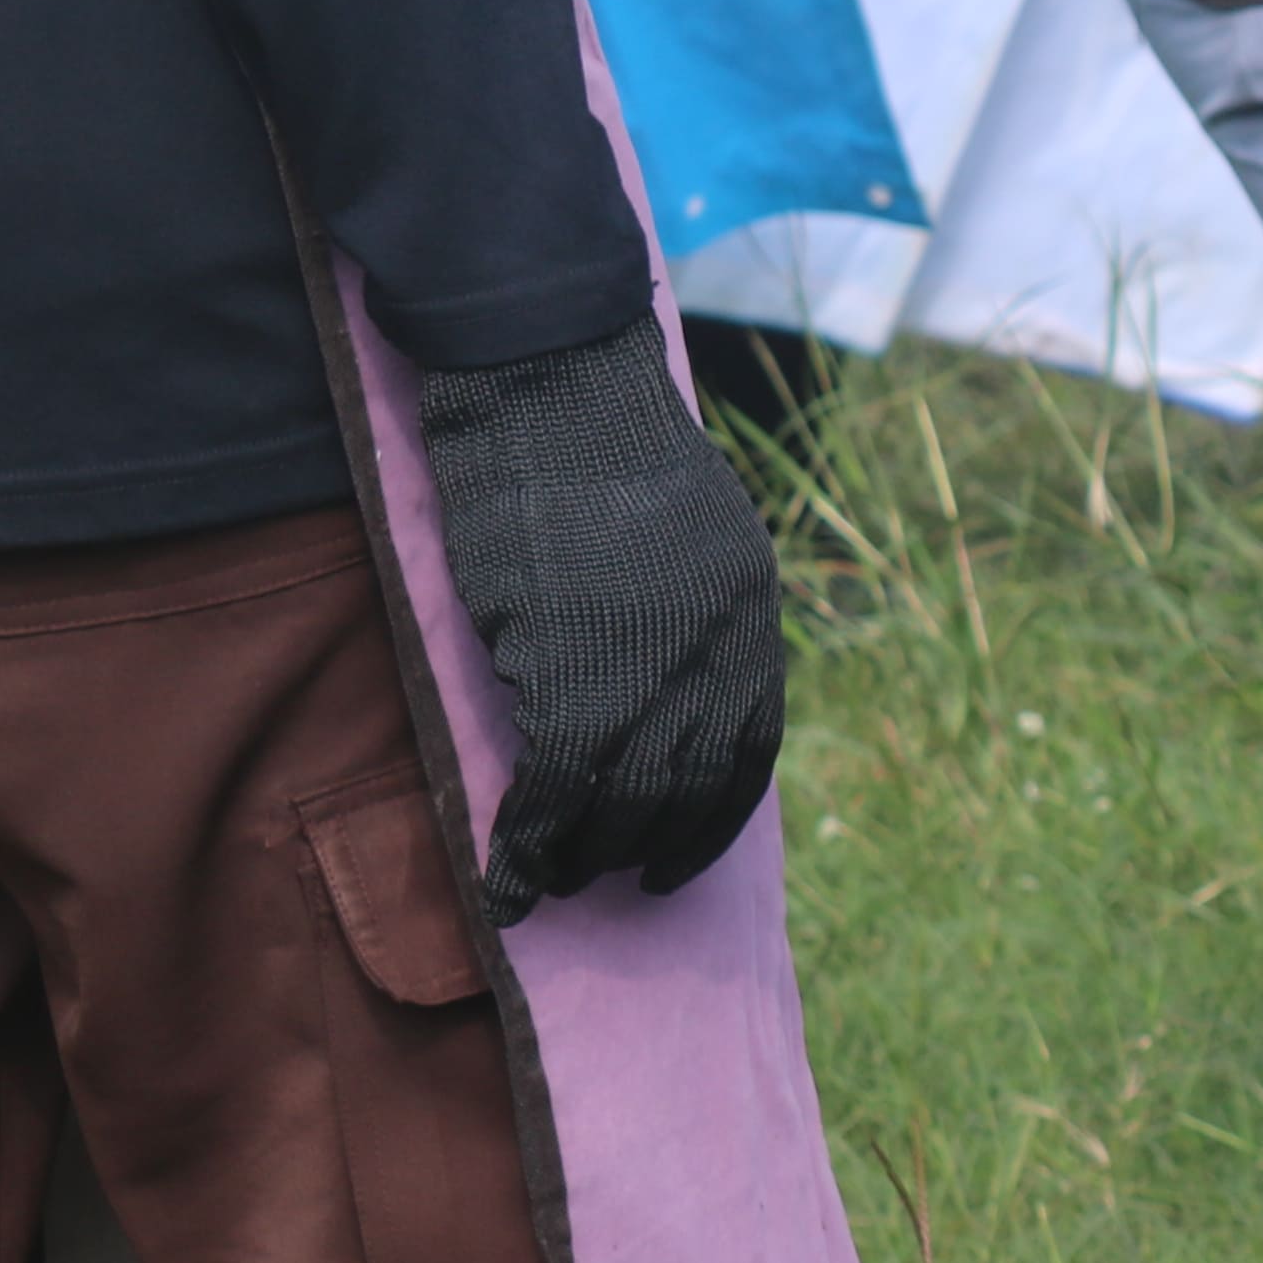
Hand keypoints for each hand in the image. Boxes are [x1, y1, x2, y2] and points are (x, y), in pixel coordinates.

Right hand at [412, 322, 788, 922]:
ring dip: (588, 852)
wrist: (550, 384)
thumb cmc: (600, 440)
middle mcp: (719, 652)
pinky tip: (509, 868)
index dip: (715, 812)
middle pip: (694, 786)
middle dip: (654, 846)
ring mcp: (651, 666)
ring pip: (628, 800)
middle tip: (610, 876)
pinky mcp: (572, 668)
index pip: (750, 747)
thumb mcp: (692, 528)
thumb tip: (674, 670)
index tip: (680, 853)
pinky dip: (532, 840)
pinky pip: (559, 787)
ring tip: (555, 878)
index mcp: (753, 616)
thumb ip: (694, 606)